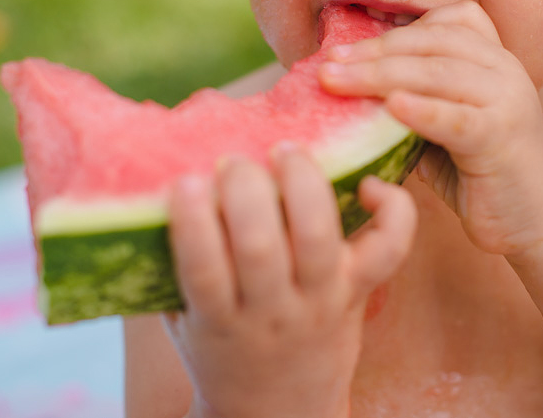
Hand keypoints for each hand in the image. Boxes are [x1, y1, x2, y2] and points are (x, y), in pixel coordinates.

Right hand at [163, 148, 415, 417]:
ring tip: (284, 151)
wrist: (280, 416)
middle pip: (261, 247)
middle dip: (245, 191)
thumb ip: (170, 267)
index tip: (185, 180)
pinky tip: (368, 181)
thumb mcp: (184, 320)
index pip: (204, 272)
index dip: (193, 222)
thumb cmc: (221, 352)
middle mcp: (274, 313)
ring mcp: (321, 301)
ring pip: (317, 238)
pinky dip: (391, 209)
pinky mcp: (360, 292)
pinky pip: (390, 248)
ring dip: (302, 184)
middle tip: (232, 161)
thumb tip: (151, 185)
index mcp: (220, 323)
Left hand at [318, 0, 542, 256]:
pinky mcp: (502, 138)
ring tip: (336, 82)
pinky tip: (389, 107)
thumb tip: (342, 88)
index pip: (440, 24)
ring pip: (438, 73)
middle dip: (373, 52)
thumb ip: (410, 100)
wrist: (539, 217)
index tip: (340, 49)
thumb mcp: (442, 125)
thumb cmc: (479, 170)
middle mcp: (504, 68)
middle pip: (430, 43)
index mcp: (491, 56)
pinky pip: (457, 118)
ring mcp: (508, 100)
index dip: (388, 32)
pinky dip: (422, 110)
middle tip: (326, 64)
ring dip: (380, 74)